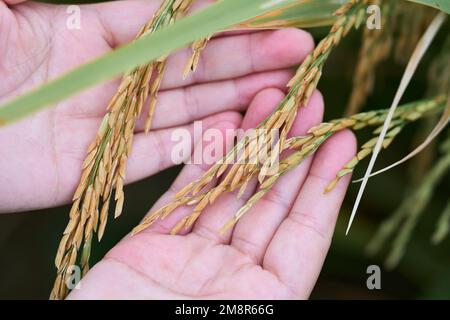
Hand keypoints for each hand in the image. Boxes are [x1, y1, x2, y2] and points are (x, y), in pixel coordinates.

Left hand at [0, 0, 312, 211]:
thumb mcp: (9, 9)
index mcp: (95, 32)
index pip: (174, 21)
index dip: (224, 17)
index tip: (272, 11)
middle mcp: (115, 78)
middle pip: (194, 66)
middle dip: (249, 57)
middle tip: (299, 52)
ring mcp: (115, 124)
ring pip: (190, 108)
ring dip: (238, 100)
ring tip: (284, 92)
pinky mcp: (108, 167)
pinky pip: (166, 155)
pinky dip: (204, 145)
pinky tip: (241, 135)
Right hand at [69, 88, 355, 298]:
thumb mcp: (237, 317)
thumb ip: (272, 291)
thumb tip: (304, 251)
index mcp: (263, 297)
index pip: (304, 233)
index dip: (324, 185)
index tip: (342, 140)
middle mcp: (231, 273)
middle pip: (269, 201)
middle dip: (290, 149)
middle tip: (307, 102)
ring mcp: (190, 254)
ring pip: (228, 188)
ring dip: (249, 144)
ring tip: (269, 99)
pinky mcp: (149, 243)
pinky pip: (181, 193)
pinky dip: (200, 159)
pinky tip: (221, 126)